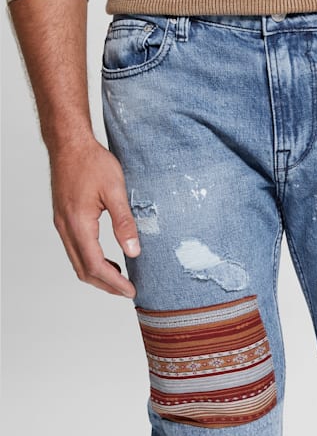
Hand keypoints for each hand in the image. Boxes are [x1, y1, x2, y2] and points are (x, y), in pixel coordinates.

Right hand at [50, 138, 139, 297]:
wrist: (69, 144)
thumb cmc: (92, 162)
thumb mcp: (115, 190)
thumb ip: (124, 222)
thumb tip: (134, 251)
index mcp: (79, 224)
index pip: (95, 266)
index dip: (114, 283)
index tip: (131, 291)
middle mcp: (66, 228)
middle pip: (83, 269)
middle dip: (106, 285)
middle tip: (127, 290)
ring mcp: (62, 224)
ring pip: (77, 261)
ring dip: (97, 274)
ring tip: (120, 278)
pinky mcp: (64, 218)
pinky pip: (75, 249)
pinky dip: (90, 260)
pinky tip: (108, 258)